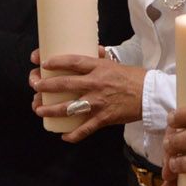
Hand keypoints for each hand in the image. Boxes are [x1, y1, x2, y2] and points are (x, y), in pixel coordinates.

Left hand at [31, 50, 145, 141]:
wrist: (150, 95)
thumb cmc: (134, 78)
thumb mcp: (115, 63)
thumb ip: (101, 58)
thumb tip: (94, 49)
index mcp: (99, 68)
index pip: (73, 61)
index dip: (56, 62)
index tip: (43, 63)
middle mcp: (96, 84)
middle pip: (65, 84)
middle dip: (46, 86)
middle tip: (35, 86)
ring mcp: (98, 102)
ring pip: (69, 108)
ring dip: (51, 110)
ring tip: (39, 109)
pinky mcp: (104, 118)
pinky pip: (85, 129)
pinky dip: (73, 134)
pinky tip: (63, 136)